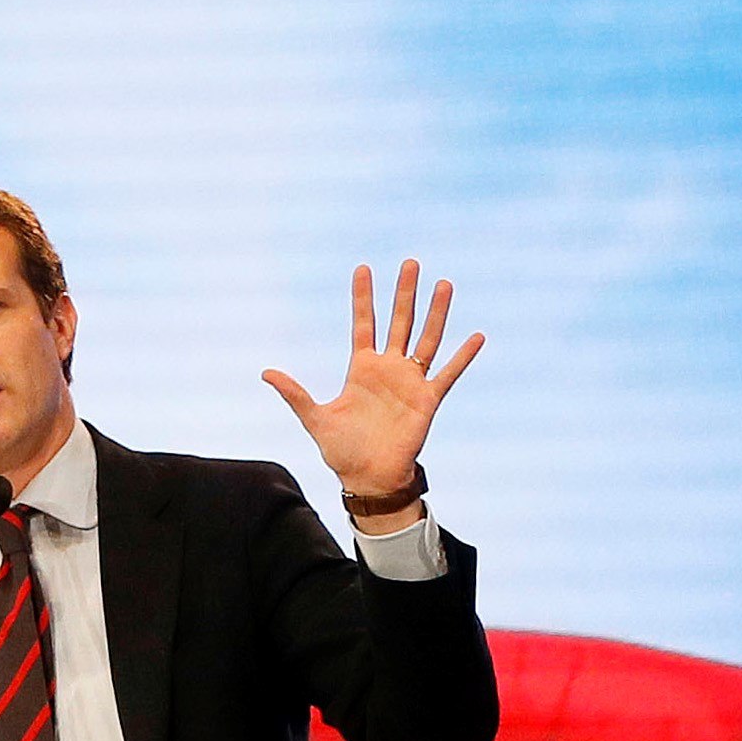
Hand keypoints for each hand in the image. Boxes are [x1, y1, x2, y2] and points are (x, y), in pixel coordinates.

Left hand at [263, 260, 482, 510]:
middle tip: (410, 262)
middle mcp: (388, 369)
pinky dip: (463, 356)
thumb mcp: (314, 418)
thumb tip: (265, 373)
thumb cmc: (342, 450)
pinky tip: (476, 336)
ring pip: (426, 339)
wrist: (368, 478)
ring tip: (444, 284)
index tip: (363, 268)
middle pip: (398, 322)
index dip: (363, 297)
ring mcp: (410, 382)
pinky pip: (448, 374)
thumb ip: (294, 393)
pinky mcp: (427, 399)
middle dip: (403, 293)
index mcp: (361, 369)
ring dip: (436, 313)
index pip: (364, 323)